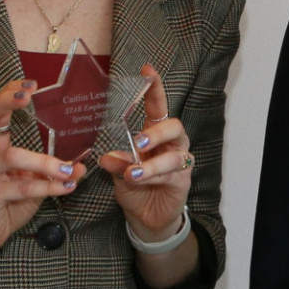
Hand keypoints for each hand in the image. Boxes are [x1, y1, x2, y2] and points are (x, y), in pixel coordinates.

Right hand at [0, 78, 82, 255]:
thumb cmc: (4, 204)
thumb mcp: (31, 184)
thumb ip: (50, 172)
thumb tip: (79, 165)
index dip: (8, 94)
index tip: (30, 84)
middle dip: (5, 102)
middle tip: (27, 95)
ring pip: (14, 156)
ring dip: (46, 162)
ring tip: (69, 170)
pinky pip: (22, 185)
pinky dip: (47, 186)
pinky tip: (66, 186)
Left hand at [97, 65, 192, 242]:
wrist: (146, 218)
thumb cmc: (135, 188)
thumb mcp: (118, 172)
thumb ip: (115, 162)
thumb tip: (106, 156)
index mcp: (155, 134)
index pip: (157, 107)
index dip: (154, 88)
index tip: (147, 70)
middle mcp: (171, 144)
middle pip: (174, 127)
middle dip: (158, 132)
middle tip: (140, 141)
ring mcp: (179, 163)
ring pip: (173, 156)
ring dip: (151, 164)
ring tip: (132, 172)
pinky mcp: (182, 181)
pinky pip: (171, 175)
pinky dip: (152, 177)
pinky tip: (137, 179)